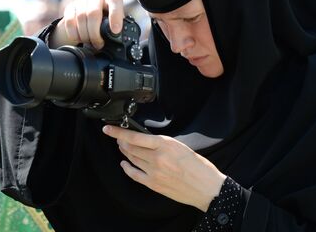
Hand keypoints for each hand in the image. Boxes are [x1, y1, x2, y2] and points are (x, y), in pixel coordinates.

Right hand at [50, 0, 124, 48]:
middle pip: (93, 12)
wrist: (91, 20)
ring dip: (84, 34)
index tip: (115, 31)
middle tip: (98, 44)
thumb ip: (117, 31)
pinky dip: (74, 33)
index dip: (115, 16)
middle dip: (95, 33)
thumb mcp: (115, 25)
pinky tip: (79, 39)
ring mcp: (82, 0)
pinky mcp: (70, 7)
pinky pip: (69, 21)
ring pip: (80, 17)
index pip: (114, 1)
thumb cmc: (107, 24)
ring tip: (89, 42)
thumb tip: (119, 42)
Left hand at [102, 125, 226, 211]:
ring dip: (125, 152)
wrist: (206, 187)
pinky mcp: (153, 184)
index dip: (118, 132)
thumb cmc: (199, 167)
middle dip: (121, 141)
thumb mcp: (181, 146)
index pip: (135, 136)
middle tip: (118, 137)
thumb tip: (148, 141)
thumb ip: (163, 144)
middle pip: (130, 148)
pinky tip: (124, 163)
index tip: (108, 129)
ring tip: (122, 147)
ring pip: (132, 159)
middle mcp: (157, 157)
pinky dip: (127, 168)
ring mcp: (154, 172)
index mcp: (165, 144)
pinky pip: (134, 174)